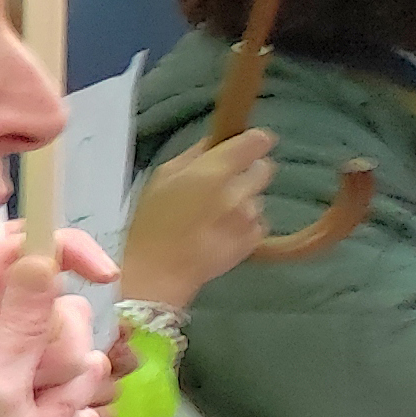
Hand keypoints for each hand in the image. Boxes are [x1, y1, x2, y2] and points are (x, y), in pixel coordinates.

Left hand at [0, 225, 119, 416]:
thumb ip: (20, 326)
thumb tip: (39, 256)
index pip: (16, 254)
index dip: (63, 251)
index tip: (102, 274)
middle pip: (66, 314)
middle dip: (60, 363)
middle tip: (27, 400)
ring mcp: (24, 376)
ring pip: (83, 365)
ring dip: (61, 408)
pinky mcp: (44, 409)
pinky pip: (84, 406)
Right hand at [118, 127, 273, 313]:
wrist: (157, 275)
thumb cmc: (150, 224)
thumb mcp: (160, 178)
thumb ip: (192, 155)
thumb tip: (214, 143)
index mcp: (213, 171)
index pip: (257, 141)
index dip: (252, 142)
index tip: (243, 148)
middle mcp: (239, 191)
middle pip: (265, 168)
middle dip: (248, 172)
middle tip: (223, 186)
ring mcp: (250, 217)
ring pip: (259, 197)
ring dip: (243, 201)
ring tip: (214, 217)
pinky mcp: (254, 239)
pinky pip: (258, 222)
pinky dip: (244, 224)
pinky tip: (220, 233)